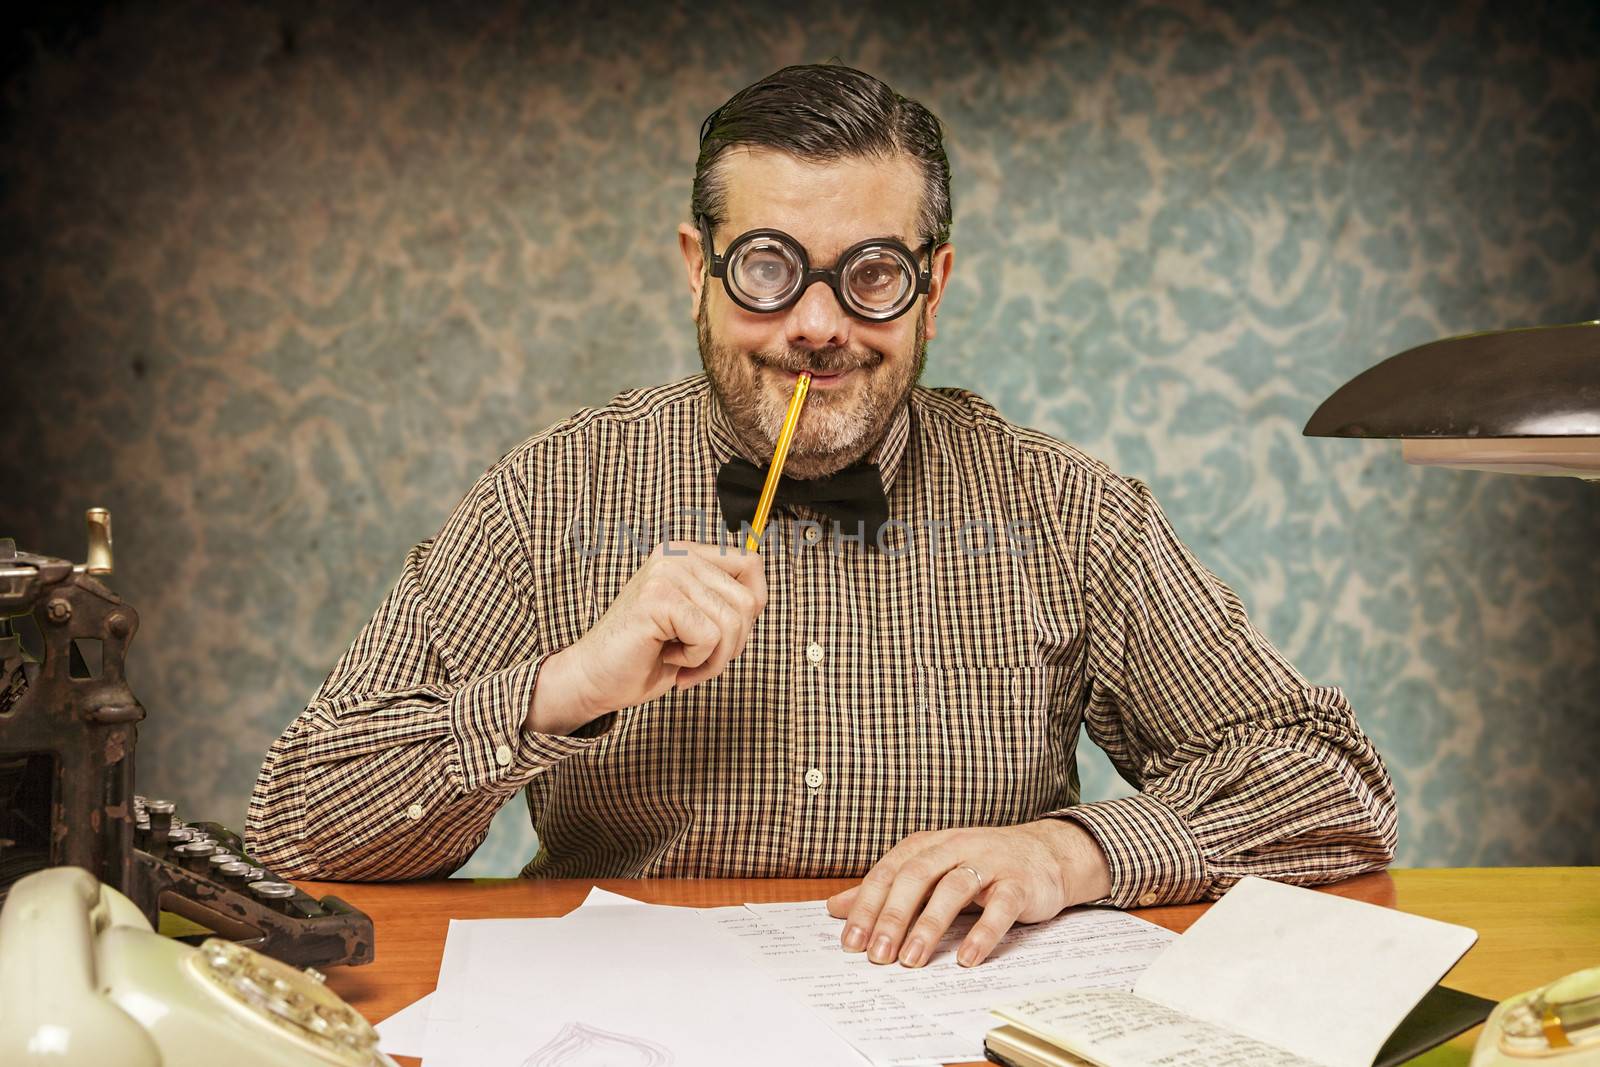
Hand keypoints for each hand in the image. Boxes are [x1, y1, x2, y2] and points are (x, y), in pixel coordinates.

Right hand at [528, 541, 766, 734]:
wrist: (595, 679)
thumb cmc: (645, 655)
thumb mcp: (696, 620)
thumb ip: (724, 602)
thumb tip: (759, 598)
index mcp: (688, 554)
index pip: (752, 565)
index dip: (751, 608)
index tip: (721, 634)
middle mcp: (677, 555)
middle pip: (748, 601)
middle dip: (731, 645)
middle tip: (697, 659)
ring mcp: (666, 573)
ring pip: (732, 623)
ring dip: (713, 658)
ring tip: (682, 662)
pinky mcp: (658, 598)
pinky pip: (710, 636)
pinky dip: (695, 661)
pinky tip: (668, 657)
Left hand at [826, 819, 1110, 967]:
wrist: (1044, 853)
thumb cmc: (978, 866)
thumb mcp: (929, 872)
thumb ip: (886, 890)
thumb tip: (835, 909)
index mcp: (927, 845)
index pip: (889, 872)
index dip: (867, 906)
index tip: (850, 942)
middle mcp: (954, 846)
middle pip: (916, 877)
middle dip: (892, 917)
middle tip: (876, 956)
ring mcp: (988, 862)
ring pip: (954, 889)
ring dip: (930, 926)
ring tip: (911, 960)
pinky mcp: (1019, 882)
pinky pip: (1000, 906)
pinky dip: (983, 933)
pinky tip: (967, 959)